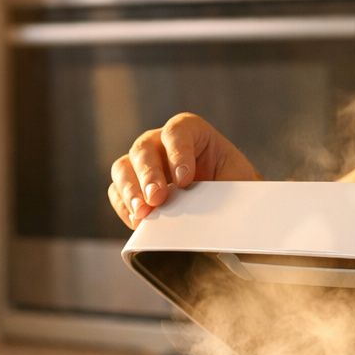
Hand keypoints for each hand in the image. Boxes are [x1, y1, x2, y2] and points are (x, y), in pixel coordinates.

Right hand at [108, 113, 261, 227]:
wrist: (228, 205)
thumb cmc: (234, 186)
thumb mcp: (237, 181)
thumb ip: (224, 187)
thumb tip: (211, 208)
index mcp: (190, 132)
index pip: (177, 132)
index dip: (178, 153)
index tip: (185, 180)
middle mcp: (160, 143)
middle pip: (144, 149)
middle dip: (149, 175)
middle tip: (157, 198)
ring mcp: (142, 164)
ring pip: (123, 168)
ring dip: (130, 191)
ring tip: (143, 213)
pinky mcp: (132, 187)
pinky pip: (117, 192)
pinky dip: (124, 207)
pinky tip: (137, 221)